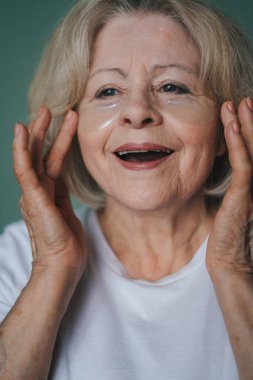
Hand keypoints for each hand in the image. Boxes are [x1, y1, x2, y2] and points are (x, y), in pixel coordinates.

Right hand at [13, 107, 86, 279]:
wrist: (62, 267)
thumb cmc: (66, 244)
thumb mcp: (66, 212)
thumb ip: (60, 194)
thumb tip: (61, 180)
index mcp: (47, 192)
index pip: (51, 160)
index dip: (58, 140)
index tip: (67, 121)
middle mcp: (37, 190)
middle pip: (39, 154)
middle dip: (44, 131)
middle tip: (49, 108)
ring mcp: (33, 195)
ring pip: (32, 158)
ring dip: (35, 134)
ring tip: (41, 112)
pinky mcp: (33, 200)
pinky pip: (25, 172)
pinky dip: (23, 151)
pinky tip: (23, 133)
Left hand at [206, 97, 252, 276]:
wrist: (232, 267)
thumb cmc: (230, 241)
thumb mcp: (234, 210)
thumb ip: (237, 191)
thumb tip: (232, 174)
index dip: (252, 133)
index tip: (243, 114)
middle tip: (245, 101)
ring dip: (246, 125)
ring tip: (238, 103)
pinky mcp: (245, 197)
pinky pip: (243, 165)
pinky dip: (237, 144)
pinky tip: (231, 125)